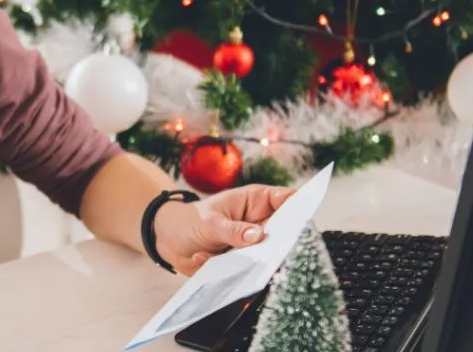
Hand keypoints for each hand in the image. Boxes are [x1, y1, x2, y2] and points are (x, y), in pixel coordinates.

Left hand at [152, 184, 295, 275]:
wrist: (170, 240)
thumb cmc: (192, 221)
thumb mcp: (210, 222)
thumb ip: (233, 230)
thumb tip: (259, 236)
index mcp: (257, 201)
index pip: (289, 200)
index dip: (300, 208)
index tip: (303, 225)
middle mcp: (262, 222)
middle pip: (287, 232)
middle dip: (283, 243)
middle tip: (269, 251)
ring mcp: (256, 244)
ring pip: (273, 255)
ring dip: (258, 262)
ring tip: (234, 260)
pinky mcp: (247, 263)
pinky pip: (252, 271)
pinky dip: (236, 271)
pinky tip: (206, 259)